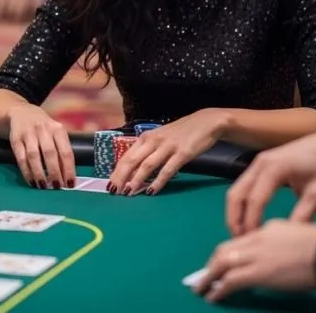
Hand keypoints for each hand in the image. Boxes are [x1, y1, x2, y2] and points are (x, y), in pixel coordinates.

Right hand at [7, 103, 75, 188]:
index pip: (66, 151)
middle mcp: (43, 129)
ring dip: (39, 173)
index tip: (70, 184)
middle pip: (50, 153)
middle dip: (54, 172)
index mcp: (58, 129)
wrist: (22, 113)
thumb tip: (67, 175)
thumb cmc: (44, 128)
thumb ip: (61, 149)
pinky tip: (31, 181)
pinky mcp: (15, 139)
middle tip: (57, 187)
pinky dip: (26, 171)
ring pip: (34, 156)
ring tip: (43, 186)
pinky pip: (21, 158)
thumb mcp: (56, 132)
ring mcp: (28, 133)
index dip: (68, 169)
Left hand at [109, 109, 227, 195]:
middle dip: (121, 177)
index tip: (109, 185)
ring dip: (136, 180)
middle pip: (132, 161)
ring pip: (147, 165)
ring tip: (128, 193)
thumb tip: (134, 171)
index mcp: (146, 137)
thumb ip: (148, 151)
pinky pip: (167, 170)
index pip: (126, 156)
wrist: (206, 122)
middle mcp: (154, 140)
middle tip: (114, 192)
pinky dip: (158, 182)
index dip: (117, 171)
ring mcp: (167, 146)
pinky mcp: (182, 153)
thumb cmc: (181, 133)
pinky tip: (152, 191)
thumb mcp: (160, 138)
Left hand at [194, 220, 315, 301]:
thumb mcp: (297, 237)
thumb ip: (280, 244)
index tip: (220, 263)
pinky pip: (231, 280)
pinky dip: (219, 288)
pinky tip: (213, 296)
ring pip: (222, 262)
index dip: (227, 253)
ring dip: (209, 276)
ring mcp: (256, 255)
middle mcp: (256, 238)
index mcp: (266, 229)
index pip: (239, 240)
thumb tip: (272, 259)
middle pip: (224, 249)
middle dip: (212, 263)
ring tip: (201, 288)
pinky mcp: (258, 273)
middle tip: (204, 276)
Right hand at [226, 125, 315, 235]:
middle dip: (235, 218)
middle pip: (237, 193)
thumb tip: (288, 239)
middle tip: (240, 240)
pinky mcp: (262, 164)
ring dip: (236, 211)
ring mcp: (259, 162)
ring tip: (242, 232)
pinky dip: (243, 202)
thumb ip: (303, 215)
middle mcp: (260, 163)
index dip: (251, 222)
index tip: (253, 241)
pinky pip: (245, 184)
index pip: (255, 200)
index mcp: (274, 168)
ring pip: (238, 188)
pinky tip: (249, 216)